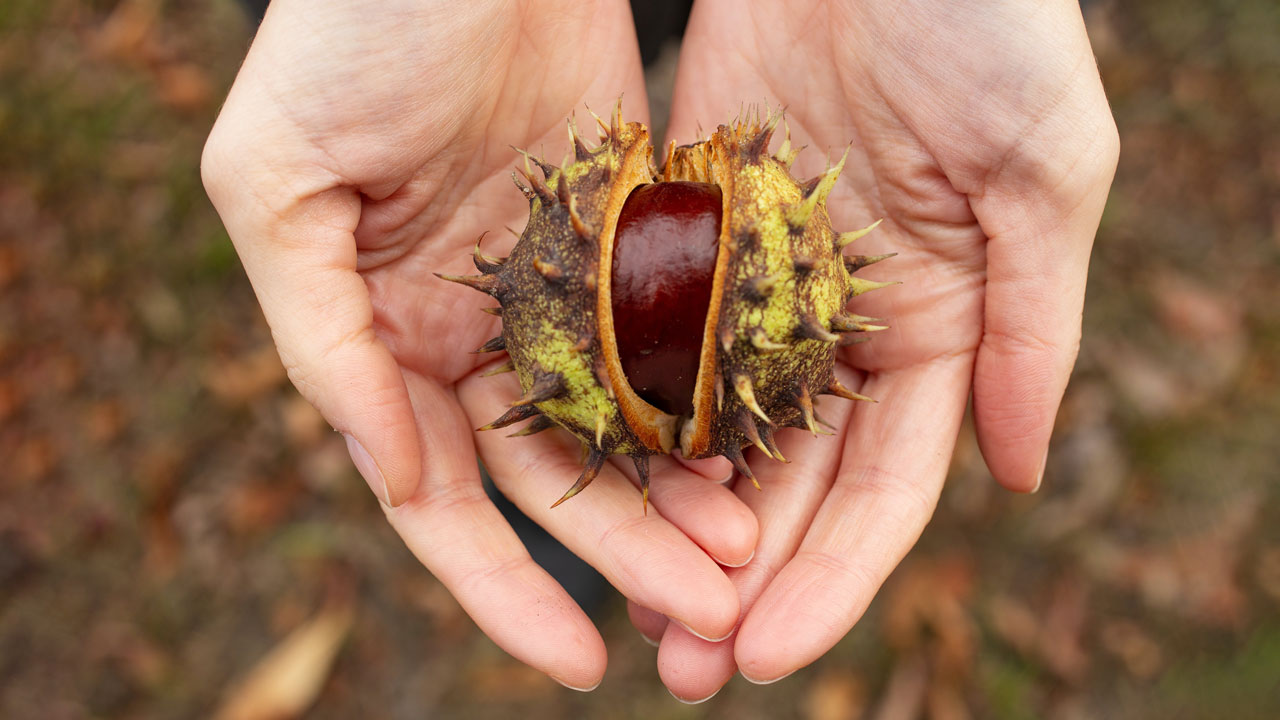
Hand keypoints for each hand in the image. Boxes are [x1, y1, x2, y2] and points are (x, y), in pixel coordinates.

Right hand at [201, 0, 755, 690]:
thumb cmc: (345, 34)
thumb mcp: (279, 182)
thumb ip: (323, 335)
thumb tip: (391, 476)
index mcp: (384, 336)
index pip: (441, 495)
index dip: (501, 586)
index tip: (572, 663)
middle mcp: (475, 328)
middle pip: (552, 474)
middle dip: (624, 551)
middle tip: (706, 613)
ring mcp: (558, 284)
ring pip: (627, 418)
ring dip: (680, 492)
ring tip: (749, 551)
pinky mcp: (631, 228)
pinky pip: (675, 331)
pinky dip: (710, 393)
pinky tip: (762, 445)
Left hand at [635, 0, 1118, 699]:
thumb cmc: (987, 21)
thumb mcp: (1043, 170)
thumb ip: (1034, 327)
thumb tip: (1022, 478)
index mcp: (940, 328)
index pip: (885, 487)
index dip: (835, 577)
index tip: (773, 651)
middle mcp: (842, 324)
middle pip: (789, 482)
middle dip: (741, 580)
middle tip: (687, 668)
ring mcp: (756, 283)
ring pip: (711, 428)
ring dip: (673, 522)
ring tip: (626, 609)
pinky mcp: (684, 229)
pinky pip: (649, 336)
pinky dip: (624, 411)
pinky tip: (586, 480)